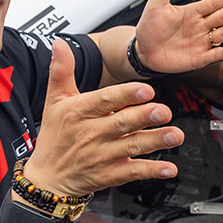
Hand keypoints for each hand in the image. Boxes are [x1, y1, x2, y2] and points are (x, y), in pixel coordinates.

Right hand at [23, 40, 183, 196]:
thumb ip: (61, 71)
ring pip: (132, 146)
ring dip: (155, 141)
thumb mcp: (54, 101)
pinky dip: (152, 171)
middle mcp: (91, 134)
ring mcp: (101, 156)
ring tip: (174, 135)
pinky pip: (133, 172)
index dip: (125, 95)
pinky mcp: (110, 175)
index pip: (104, 100)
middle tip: (164, 111)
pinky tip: (169, 168)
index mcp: (78, 112)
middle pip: (121, 123)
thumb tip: (59, 43)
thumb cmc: (55, 135)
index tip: (145, 89)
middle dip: (144, 117)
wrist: (47, 178)